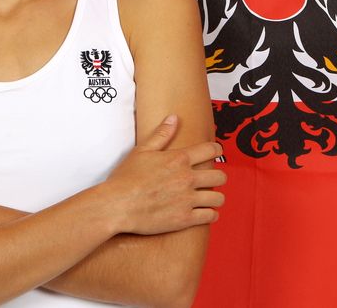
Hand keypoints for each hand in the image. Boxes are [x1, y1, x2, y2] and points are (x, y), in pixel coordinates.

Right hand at [104, 115, 225, 235]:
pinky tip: (206, 212)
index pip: (210, 150)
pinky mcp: (184, 219)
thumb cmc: (126, 178)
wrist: (117, 205)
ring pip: (218, 198)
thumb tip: (174, 118)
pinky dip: (210, 214)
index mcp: (179, 159)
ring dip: (216, 197)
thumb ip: (161, 134)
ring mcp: (187, 199)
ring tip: (211, 198)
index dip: (217, 150)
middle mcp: (187, 178)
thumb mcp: (142, 150)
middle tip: (213, 178)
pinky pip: (209, 216)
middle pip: (220, 176)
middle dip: (219, 176)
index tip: (217, 152)